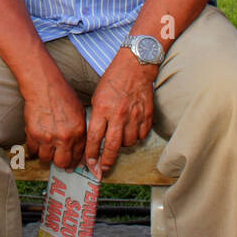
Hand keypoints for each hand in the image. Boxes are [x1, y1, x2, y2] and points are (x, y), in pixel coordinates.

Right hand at [23, 76, 87, 170]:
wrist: (44, 86)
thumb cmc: (62, 95)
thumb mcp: (80, 112)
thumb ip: (80, 131)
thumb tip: (80, 146)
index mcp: (78, 132)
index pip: (78, 156)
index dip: (74, 162)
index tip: (71, 164)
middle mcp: (64, 138)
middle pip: (62, 163)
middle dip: (61, 163)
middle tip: (58, 159)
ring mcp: (47, 137)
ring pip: (46, 159)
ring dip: (46, 156)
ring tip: (47, 149)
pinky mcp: (33, 135)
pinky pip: (33, 151)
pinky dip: (34, 149)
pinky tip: (37, 143)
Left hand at [85, 51, 155, 175]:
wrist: (135, 67)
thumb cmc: (113, 80)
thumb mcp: (97, 96)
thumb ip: (97, 117)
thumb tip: (96, 137)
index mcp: (102, 109)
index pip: (94, 138)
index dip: (91, 154)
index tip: (90, 163)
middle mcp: (118, 115)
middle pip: (111, 146)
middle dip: (106, 162)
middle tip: (103, 170)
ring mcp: (134, 116)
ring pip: (128, 143)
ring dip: (122, 146)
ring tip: (119, 140)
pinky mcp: (147, 115)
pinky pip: (141, 135)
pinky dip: (136, 138)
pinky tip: (132, 132)